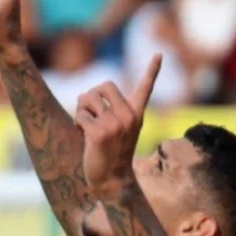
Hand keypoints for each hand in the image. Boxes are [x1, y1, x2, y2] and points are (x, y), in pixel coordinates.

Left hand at [75, 55, 161, 197]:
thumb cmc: (109, 153)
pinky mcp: (99, 133)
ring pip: (87, 99)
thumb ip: (107, 110)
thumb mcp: (116, 129)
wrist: (111, 180)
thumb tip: (86, 94)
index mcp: (136, 114)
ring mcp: (115, 125)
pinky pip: (80, 115)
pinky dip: (77, 123)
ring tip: (85, 126)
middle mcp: (128, 117)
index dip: (152, 71)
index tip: (159, 54)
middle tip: (89, 113)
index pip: (146, 88)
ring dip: (81, 110)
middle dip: (90, 96)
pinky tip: (83, 135)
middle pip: (104, 85)